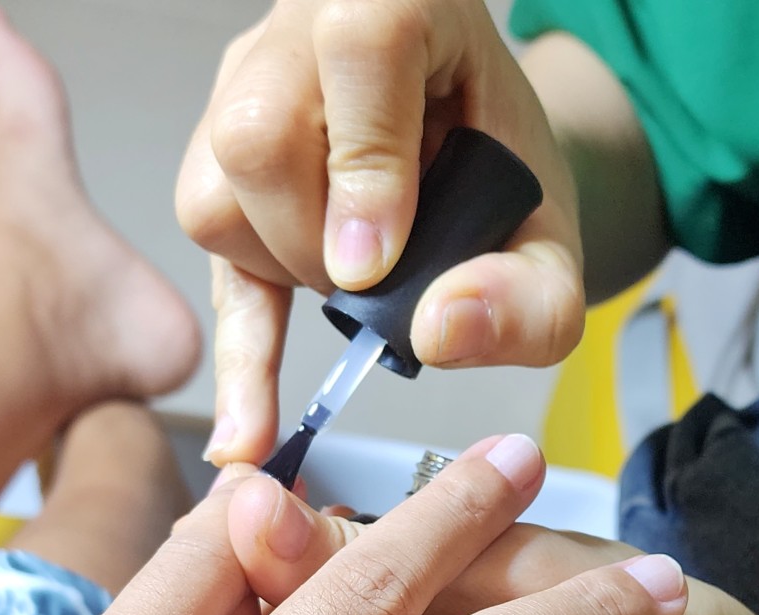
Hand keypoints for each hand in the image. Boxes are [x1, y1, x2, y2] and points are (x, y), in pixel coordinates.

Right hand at [176, 0, 583, 464]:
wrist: (483, 174)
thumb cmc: (509, 189)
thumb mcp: (553, 247)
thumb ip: (528, 296)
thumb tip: (440, 331)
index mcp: (404, 4)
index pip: (359, 49)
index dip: (366, 163)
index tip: (379, 264)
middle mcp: (307, 31)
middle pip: (259, 134)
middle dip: (314, 243)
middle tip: (377, 280)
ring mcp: (250, 88)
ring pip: (213, 193)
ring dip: (280, 274)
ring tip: (349, 284)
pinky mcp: (220, 163)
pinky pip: (206, 258)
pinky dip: (237, 351)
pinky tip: (246, 428)